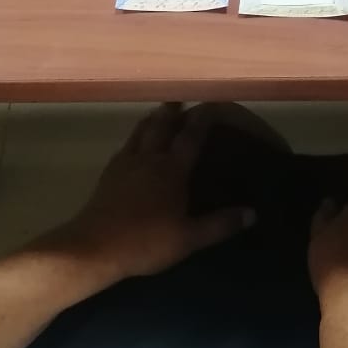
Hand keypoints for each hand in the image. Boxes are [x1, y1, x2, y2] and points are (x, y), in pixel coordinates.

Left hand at [44, 104, 252, 284]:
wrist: (94, 247)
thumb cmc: (146, 242)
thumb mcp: (189, 239)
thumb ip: (220, 225)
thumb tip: (252, 213)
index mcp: (171, 170)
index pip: (190, 137)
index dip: (202, 119)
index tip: (212, 104)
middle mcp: (147, 159)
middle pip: (161, 126)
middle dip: (173, 112)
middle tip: (181, 100)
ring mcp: (124, 165)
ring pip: (139, 132)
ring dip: (151, 120)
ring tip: (158, 113)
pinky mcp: (107, 175)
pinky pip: (124, 147)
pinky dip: (134, 138)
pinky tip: (132, 145)